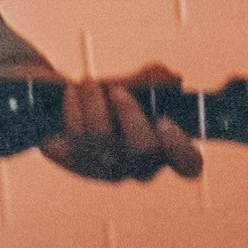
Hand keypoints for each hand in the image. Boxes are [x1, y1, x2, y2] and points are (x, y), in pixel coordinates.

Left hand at [28, 63, 206, 183]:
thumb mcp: (129, 84)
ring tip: (89, 83)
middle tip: (116, 90)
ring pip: (105, 138)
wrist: (59, 102)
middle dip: (131, 113)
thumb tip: (173, 79)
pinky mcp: (77, 162)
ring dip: (96, 101)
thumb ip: (150, 82)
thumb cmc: (104, 96)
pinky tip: (71, 92)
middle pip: (145, 150)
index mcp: (164, 148)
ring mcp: (108, 168)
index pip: (188, 164)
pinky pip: (77, 134)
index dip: (181, 148)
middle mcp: (139, 166)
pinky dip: (74, 105)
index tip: (165, 121)